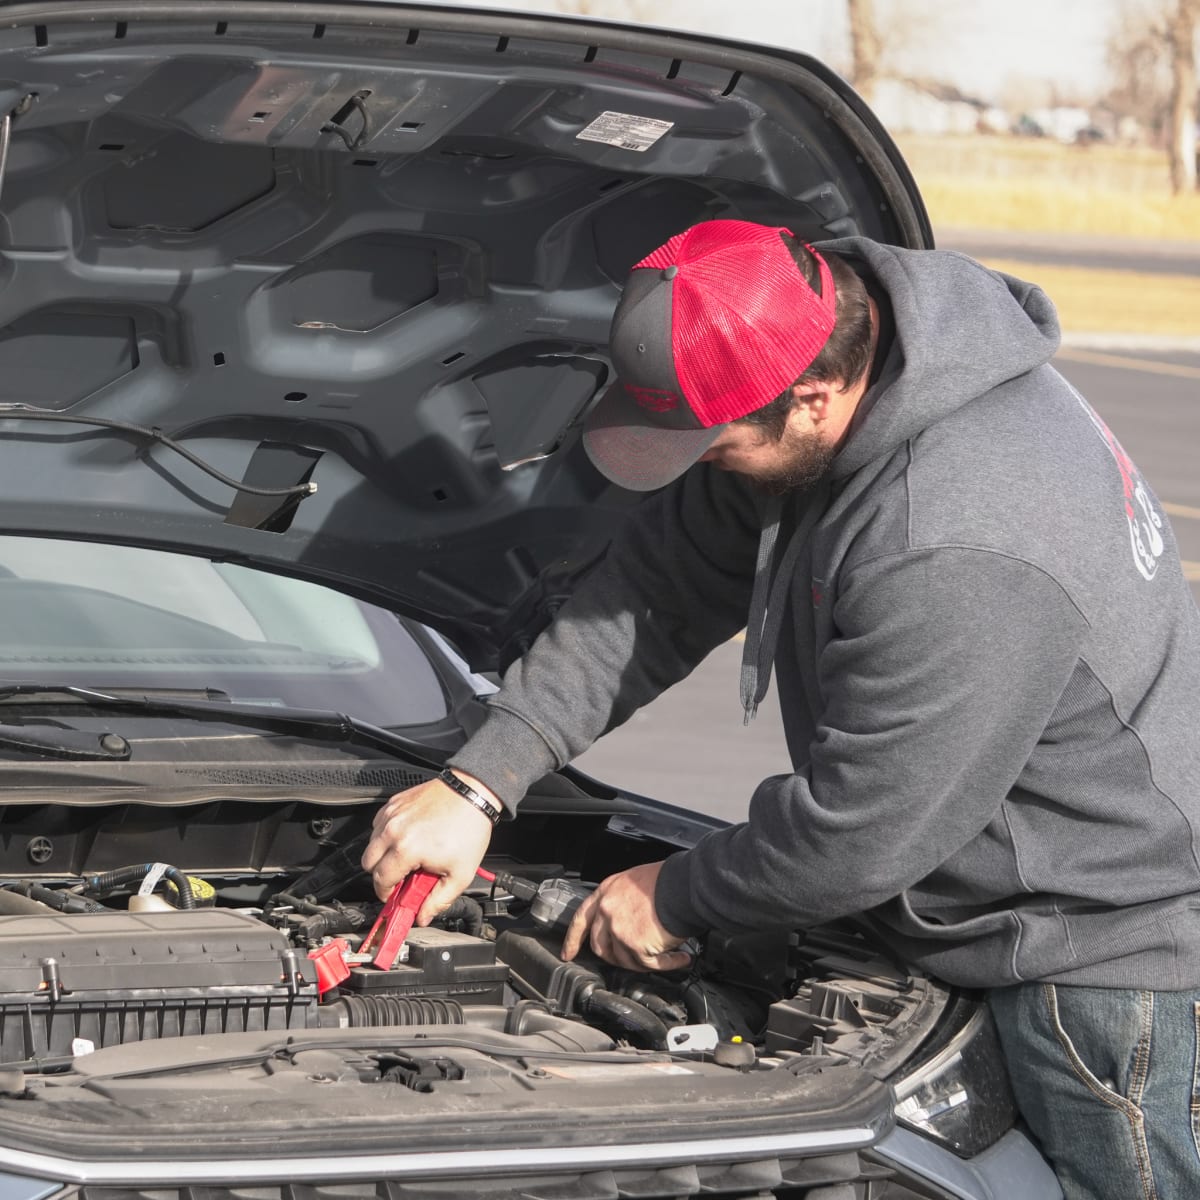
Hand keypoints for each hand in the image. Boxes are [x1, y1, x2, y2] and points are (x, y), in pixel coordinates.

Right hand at [361, 771, 499, 923]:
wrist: (472, 792)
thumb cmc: (469, 827)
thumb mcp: (460, 874)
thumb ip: (438, 900)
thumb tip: (423, 916)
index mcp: (406, 850)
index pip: (380, 881)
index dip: (387, 893)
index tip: (396, 895)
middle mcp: (393, 830)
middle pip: (367, 864)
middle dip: (382, 874)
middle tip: (403, 876)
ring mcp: (392, 814)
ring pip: (371, 843)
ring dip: (383, 854)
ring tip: (408, 855)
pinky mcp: (394, 803)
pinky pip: (379, 825)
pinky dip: (387, 834)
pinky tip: (408, 837)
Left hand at [561, 861, 691, 971]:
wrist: (683, 884)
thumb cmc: (667, 879)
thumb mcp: (634, 881)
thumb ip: (623, 901)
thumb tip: (629, 919)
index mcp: (606, 892)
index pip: (581, 919)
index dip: (573, 939)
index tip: (568, 953)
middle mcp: (608, 911)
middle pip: (601, 946)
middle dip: (614, 957)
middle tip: (630, 960)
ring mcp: (619, 930)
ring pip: (625, 960)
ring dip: (644, 961)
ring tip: (664, 954)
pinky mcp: (636, 945)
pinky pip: (649, 965)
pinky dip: (667, 964)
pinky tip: (680, 958)